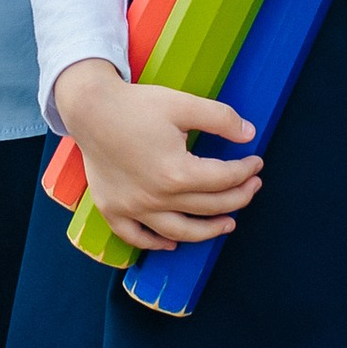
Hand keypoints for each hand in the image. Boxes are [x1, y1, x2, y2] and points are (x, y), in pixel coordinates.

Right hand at [52, 62, 261, 251]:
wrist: (89, 108)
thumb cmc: (136, 105)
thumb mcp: (183, 103)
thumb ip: (220, 118)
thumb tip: (249, 134)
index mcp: (176, 172)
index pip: (223, 179)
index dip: (246, 171)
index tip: (256, 163)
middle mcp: (156, 197)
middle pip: (208, 207)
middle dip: (238, 198)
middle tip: (252, 187)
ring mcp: (133, 207)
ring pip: (179, 232)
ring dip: (208, 231)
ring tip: (228, 225)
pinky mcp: (112, 209)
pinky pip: (136, 237)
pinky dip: (155, 244)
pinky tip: (172, 243)